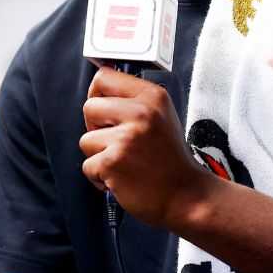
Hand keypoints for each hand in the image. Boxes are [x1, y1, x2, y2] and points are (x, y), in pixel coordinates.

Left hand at [79, 67, 212, 228]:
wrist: (186, 195)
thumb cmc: (171, 160)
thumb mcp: (162, 118)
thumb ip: (135, 102)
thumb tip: (99, 92)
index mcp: (153, 97)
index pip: (105, 77)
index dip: (98, 94)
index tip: (105, 109)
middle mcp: (141, 112)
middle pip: (90, 107)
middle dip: (96, 127)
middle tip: (117, 142)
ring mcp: (126, 137)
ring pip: (86, 139)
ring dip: (99, 156)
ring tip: (124, 163)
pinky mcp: (113, 162)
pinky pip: (87, 166)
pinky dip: (100, 177)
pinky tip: (122, 178)